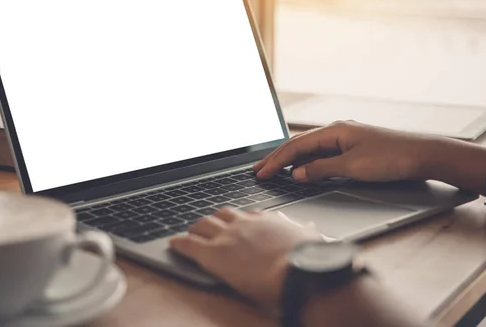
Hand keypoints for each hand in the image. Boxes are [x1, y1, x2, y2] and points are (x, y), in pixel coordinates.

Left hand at [169, 208, 320, 306]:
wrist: (298, 272)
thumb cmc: (308, 259)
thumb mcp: (311, 239)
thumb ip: (306, 231)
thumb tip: (311, 227)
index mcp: (266, 220)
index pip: (247, 214)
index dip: (238, 220)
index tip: (236, 224)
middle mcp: (244, 223)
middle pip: (222, 214)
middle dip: (214, 220)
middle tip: (210, 227)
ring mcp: (227, 236)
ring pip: (203, 224)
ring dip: (196, 229)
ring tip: (191, 233)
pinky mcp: (213, 254)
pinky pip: (190, 244)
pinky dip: (180, 243)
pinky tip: (173, 244)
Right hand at [254, 121, 446, 182]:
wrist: (423, 155)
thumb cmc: (391, 158)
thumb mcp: (352, 167)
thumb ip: (321, 170)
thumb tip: (297, 173)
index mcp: (334, 131)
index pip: (296, 146)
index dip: (276, 160)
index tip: (261, 172)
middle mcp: (337, 131)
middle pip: (299, 145)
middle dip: (277, 158)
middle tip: (258, 169)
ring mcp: (346, 138)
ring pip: (310, 149)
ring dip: (291, 160)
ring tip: (273, 169)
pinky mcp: (354, 147)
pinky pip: (322, 153)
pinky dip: (307, 161)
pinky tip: (303, 169)